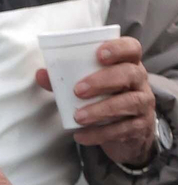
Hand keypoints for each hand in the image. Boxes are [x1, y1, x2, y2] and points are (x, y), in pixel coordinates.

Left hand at [36, 36, 157, 168]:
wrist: (129, 133)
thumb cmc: (105, 100)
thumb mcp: (89, 88)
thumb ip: (65, 81)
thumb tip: (41, 73)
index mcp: (127, 65)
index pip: (131, 48)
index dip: (118, 48)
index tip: (99, 54)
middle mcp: (140, 81)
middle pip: (130, 74)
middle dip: (103, 80)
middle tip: (78, 90)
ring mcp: (143, 104)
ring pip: (130, 102)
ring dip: (101, 109)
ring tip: (78, 117)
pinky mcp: (140, 126)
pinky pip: (124, 129)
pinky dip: (100, 133)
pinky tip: (81, 135)